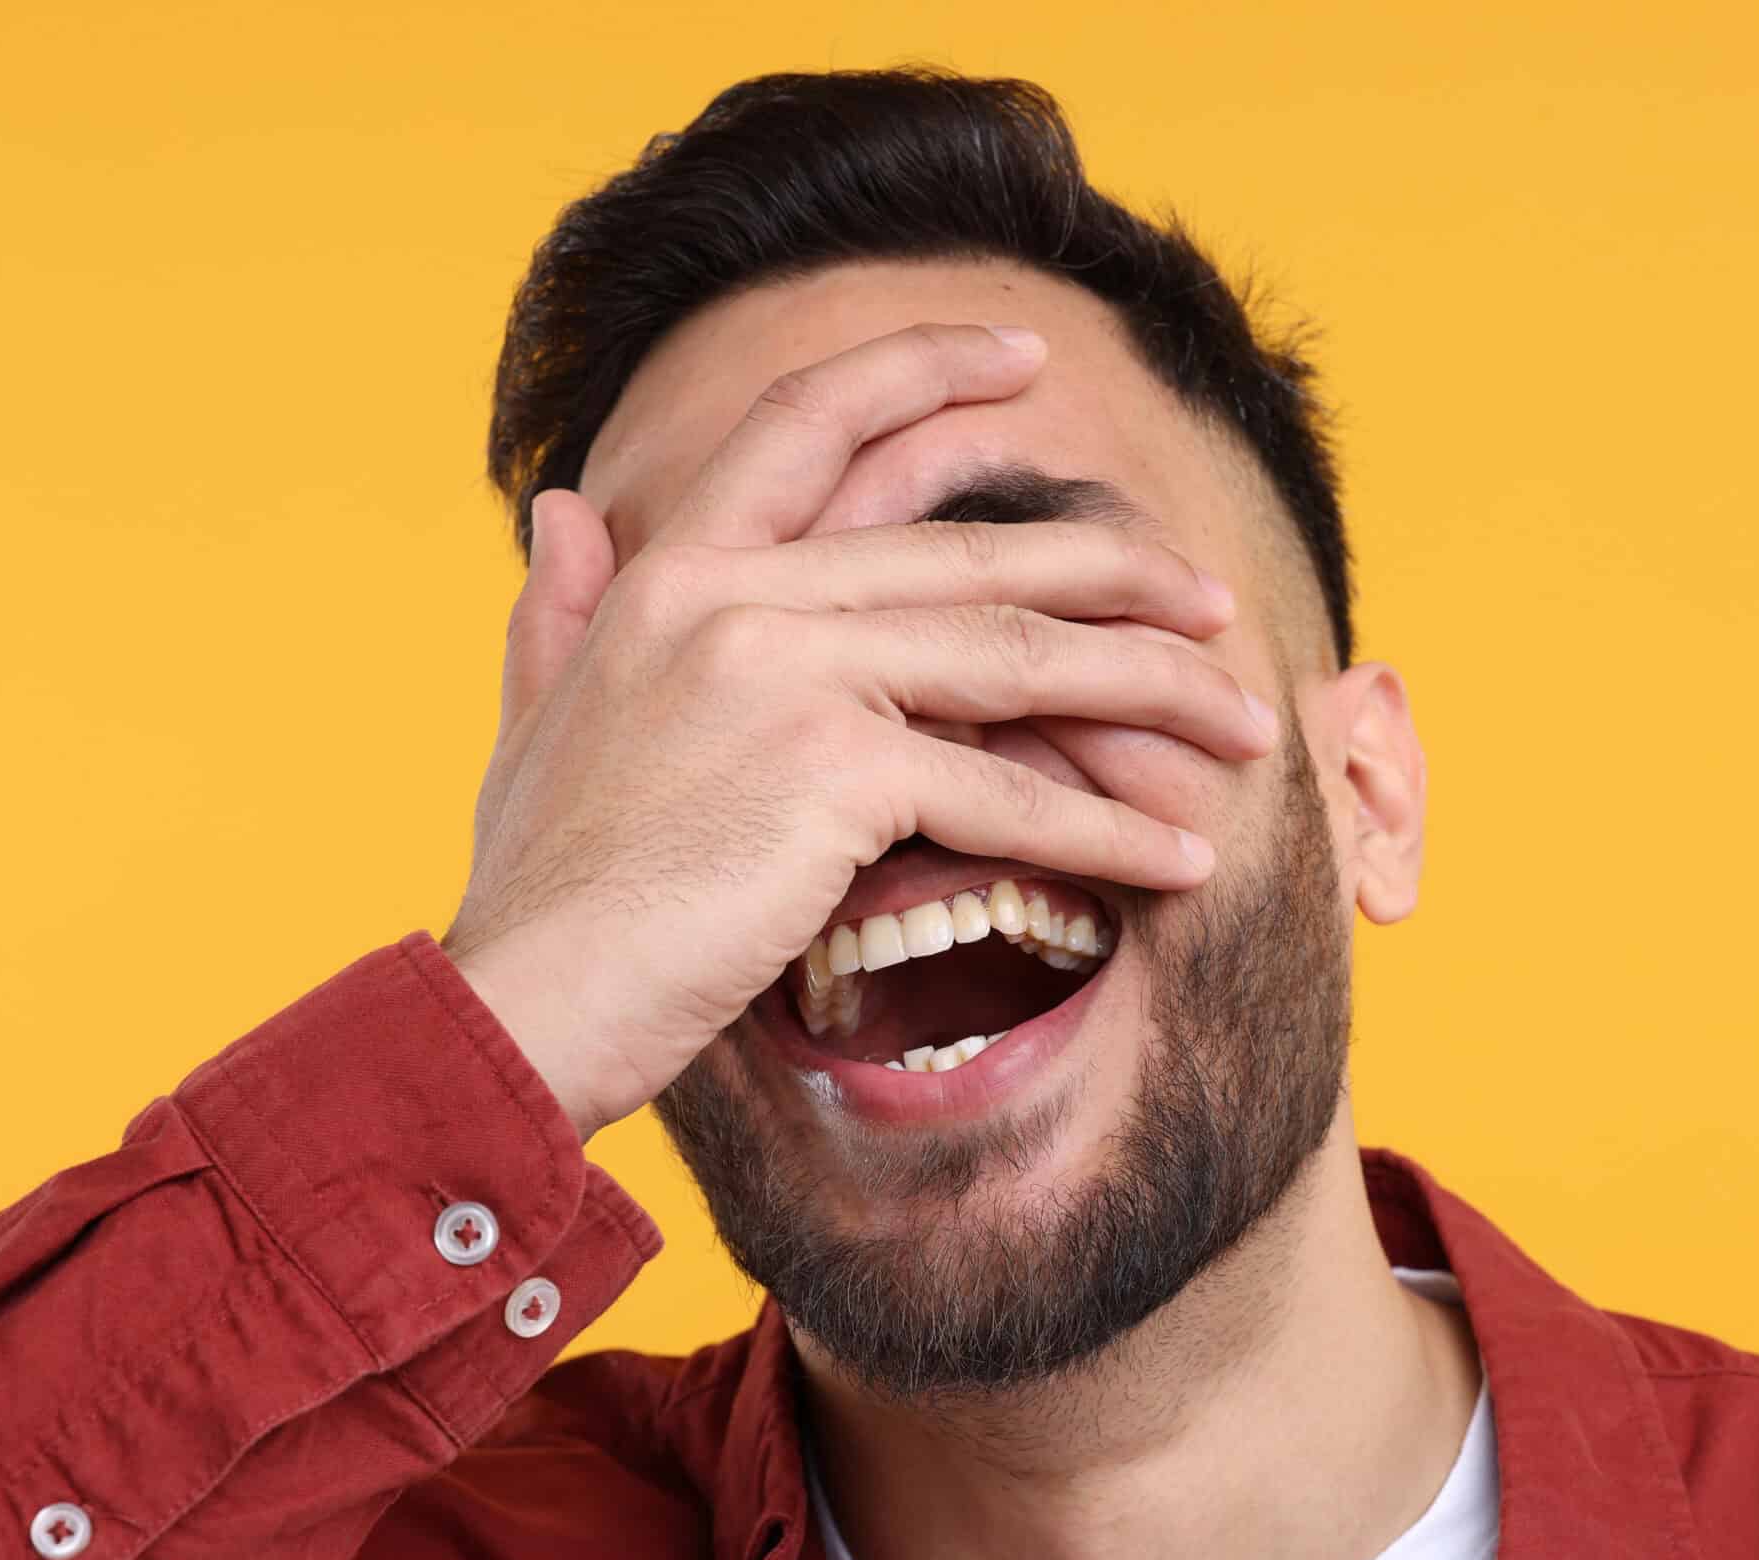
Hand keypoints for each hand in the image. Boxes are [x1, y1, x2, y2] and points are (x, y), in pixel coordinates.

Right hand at [439, 322, 1276, 1139]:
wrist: (517, 1003)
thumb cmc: (540, 890)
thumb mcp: (536, 724)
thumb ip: (561, 613)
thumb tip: (565, 510)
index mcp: (669, 573)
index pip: (809, 426)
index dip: (920, 376)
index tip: (1022, 358)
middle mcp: (732, 596)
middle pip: (966, 551)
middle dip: (1111, 571)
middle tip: (1206, 596)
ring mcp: (785, 672)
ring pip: (1015, 658)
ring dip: (1150, 692)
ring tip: (1241, 723)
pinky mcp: (832, 770)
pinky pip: (1008, 790)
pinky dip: (1106, 828)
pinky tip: (1179, 854)